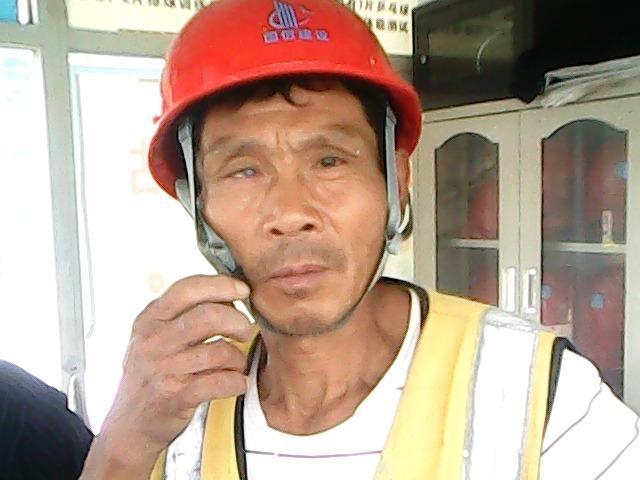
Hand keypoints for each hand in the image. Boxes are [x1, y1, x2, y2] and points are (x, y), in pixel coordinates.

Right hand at [81, 275, 252, 478]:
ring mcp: (164, 369)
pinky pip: (221, 381)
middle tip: (245, 329)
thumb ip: (182, 315)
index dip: (221, 285)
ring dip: (238, 357)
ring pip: (220, 350)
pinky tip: (235, 382)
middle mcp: (154, 341)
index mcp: (149, 320)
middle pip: (208, 315)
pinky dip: (236, 381)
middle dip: (237, 320)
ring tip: (236, 363)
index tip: (241, 290)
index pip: (188, 288)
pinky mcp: (176, 396)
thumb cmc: (149, 378)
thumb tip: (226, 297)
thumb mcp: (153, 338)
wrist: (128, 427)